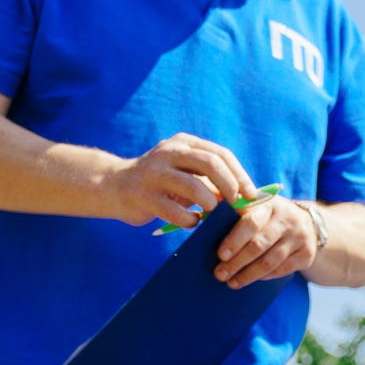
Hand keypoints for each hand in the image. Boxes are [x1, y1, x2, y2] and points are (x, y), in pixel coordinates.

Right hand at [103, 134, 255, 228]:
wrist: (113, 186)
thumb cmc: (160, 183)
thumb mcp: (185, 174)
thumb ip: (211, 180)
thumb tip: (245, 197)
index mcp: (183, 143)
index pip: (220, 154)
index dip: (240, 175)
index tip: (251, 194)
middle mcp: (169, 153)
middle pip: (210, 164)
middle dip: (230, 186)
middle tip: (236, 204)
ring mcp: (154, 173)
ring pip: (193, 186)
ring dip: (210, 203)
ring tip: (211, 212)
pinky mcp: (143, 196)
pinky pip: (175, 211)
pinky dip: (190, 220)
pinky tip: (192, 222)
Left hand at [213, 195, 325, 287]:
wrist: (308, 223)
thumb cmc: (270, 216)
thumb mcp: (256, 205)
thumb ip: (234, 208)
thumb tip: (204, 214)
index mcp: (270, 204)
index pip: (251, 222)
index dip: (235, 240)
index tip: (220, 255)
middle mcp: (287, 218)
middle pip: (259, 245)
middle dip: (236, 263)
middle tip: (220, 274)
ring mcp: (299, 237)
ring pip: (270, 261)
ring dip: (248, 274)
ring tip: (232, 282)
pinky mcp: (307, 254)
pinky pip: (282, 270)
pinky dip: (264, 276)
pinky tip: (251, 280)